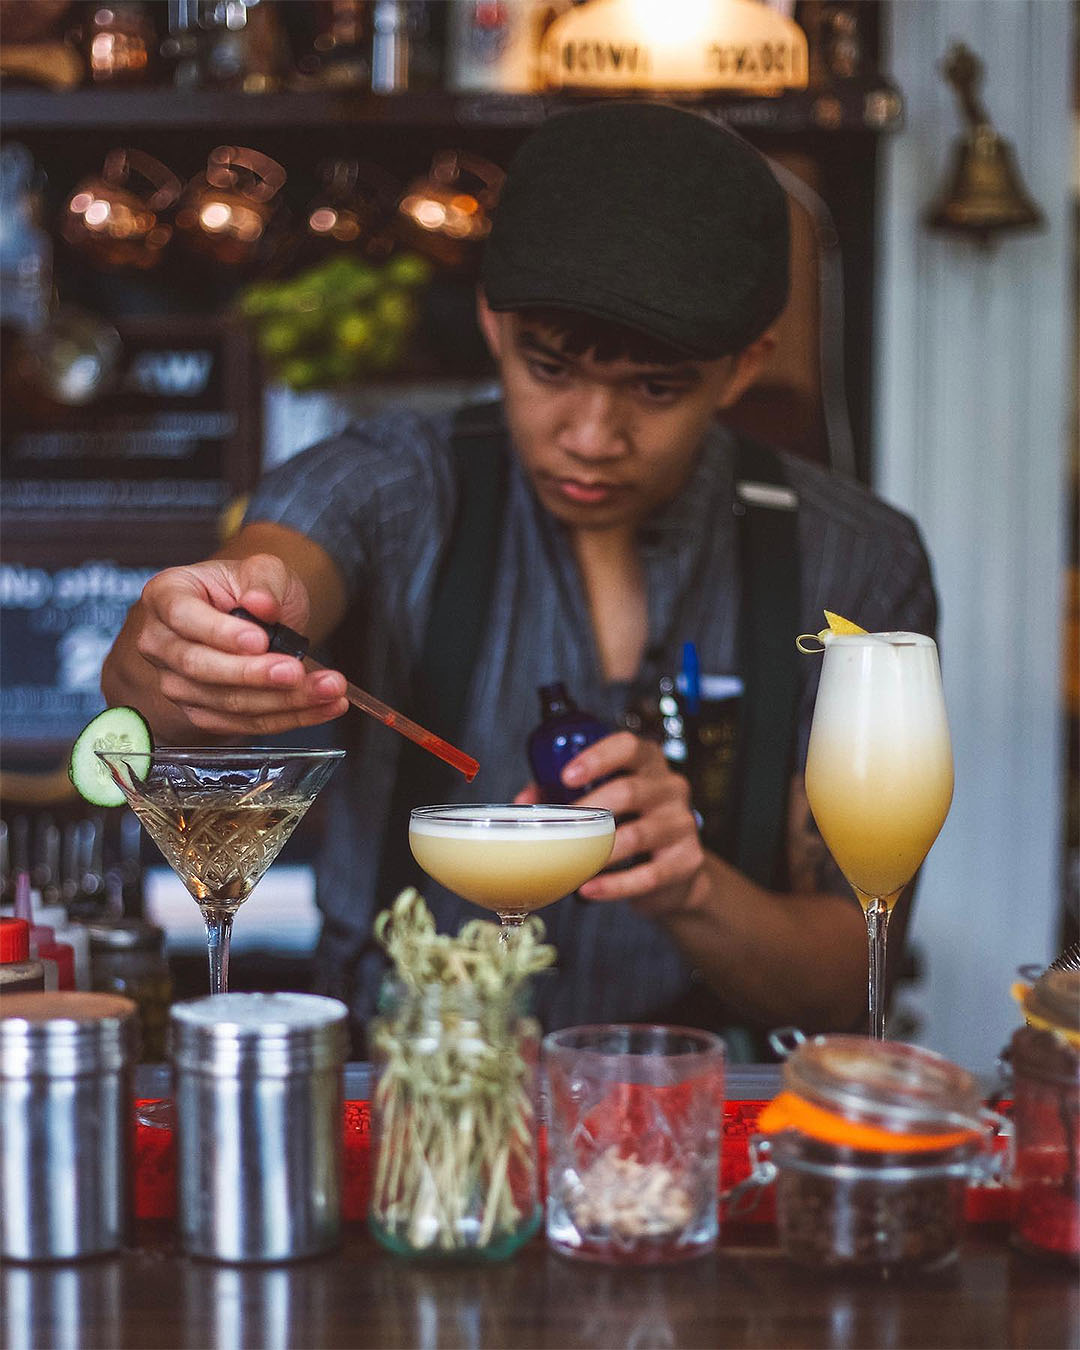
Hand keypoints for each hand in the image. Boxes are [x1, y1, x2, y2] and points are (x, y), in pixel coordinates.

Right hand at [102, 552, 348, 739]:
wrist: (259, 618)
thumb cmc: (252, 589)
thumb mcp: (264, 569)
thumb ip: (264, 582)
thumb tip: (261, 604)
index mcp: (166, 595)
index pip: (184, 617)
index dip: (220, 633)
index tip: (260, 640)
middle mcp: (161, 642)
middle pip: (200, 667)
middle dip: (254, 675)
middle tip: (296, 671)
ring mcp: (177, 682)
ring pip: (227, 702)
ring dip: (284, 701)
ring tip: (330, 689)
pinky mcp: (202, 712)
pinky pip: (244, 724)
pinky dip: (289, 718)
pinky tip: (323, 706)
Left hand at [524, 731, 705, 916]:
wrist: (675, 869)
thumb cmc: (632, 822)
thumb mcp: (605, 798)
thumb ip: (563, 794)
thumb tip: (523, 802)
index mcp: (649, 763)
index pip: (628, 746)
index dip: (597, 758)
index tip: (566, 776)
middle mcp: (670, 787)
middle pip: (629, 791)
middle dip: (589, 809)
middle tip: (562, 825)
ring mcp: (682, 824)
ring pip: (636, 836)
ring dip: (598, 852)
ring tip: (572, 862)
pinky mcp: (686, 860)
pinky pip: (647, 875)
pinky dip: (613, 885)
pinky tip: (589, 889)